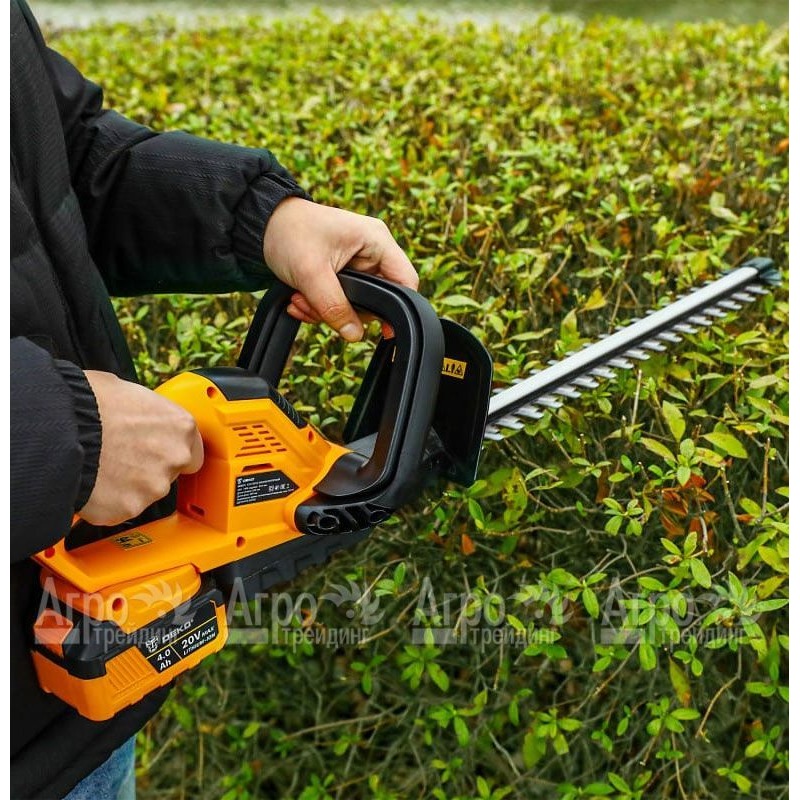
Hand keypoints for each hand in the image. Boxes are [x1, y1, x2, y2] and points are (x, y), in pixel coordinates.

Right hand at [78, 371, 203, 524]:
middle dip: (151, 469)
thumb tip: (139, 416)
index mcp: (181, 426)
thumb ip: (147, 413)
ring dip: (130, 486)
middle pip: (171, 473)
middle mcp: (175, 458)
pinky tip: (94, 483)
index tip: (158, 452)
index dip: (172, 451)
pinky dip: (110, 501)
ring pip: (147, 492)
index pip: (193, 451)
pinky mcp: (130, 508)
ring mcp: (154, 486)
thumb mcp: (127, 392)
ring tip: (103, 468)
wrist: (58, 430)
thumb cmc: (88, 403)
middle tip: (124, 458)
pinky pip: (122, 508)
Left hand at [262, 198, 418, 340]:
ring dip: (326, 310)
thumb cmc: (289, 232)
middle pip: (378, 297)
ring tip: (301, 299)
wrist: (262, 224)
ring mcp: (357, 262)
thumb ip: (334, 306)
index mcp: (376, 240)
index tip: (384, 331)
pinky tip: (300, 299)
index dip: (399, 308)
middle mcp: (371, 251)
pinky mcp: (342, 273)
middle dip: (345, 310)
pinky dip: (319, 305)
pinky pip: (340, 300)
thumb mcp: (311, 273)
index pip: (405, 280)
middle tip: (316, 308)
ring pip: (355, 303)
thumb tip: (354, 335)